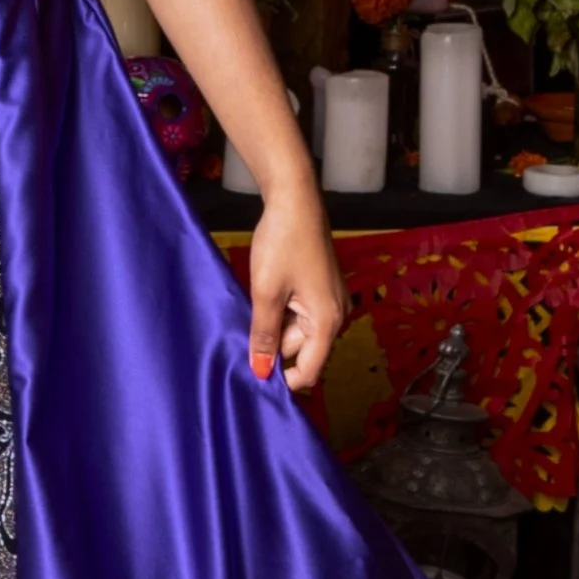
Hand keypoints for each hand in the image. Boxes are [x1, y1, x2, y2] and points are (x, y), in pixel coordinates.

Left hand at [246, 188, 346, 394]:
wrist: (294, 199)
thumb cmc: (283, 242)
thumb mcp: (266, 293)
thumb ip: (263, 335)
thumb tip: (260, 371)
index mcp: (328, 321)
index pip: (310, 370)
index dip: (283, 379)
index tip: (253, 376)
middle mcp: (336, 314)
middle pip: (302, 351)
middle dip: (273, 349)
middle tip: (243, 335)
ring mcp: (329, 300)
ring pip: (297, 332)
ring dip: (274, 329)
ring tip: (250, 312)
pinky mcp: (319, 288)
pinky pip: (299, 314)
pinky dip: (279, 314)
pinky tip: (261, 300)